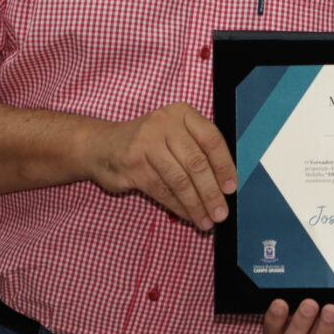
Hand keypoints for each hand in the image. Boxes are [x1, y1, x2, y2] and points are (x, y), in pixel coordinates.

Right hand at [87, 102, 235, 229]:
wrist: (101, 145)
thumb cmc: (148, 142)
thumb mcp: (174, 134)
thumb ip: (197, 150)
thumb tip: (224, 185)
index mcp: (181, 113)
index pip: (210, 139)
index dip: (224, 165)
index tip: (231, 188)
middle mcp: (165, 124)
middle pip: (196, 162)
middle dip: (211, 192)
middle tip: (221, 213)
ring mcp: (146, 143)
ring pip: (179, 180)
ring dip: (195, 205)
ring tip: (206, 221)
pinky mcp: (133, 164)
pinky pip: (162, 190)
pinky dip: (178, 207)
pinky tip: (188, 216)